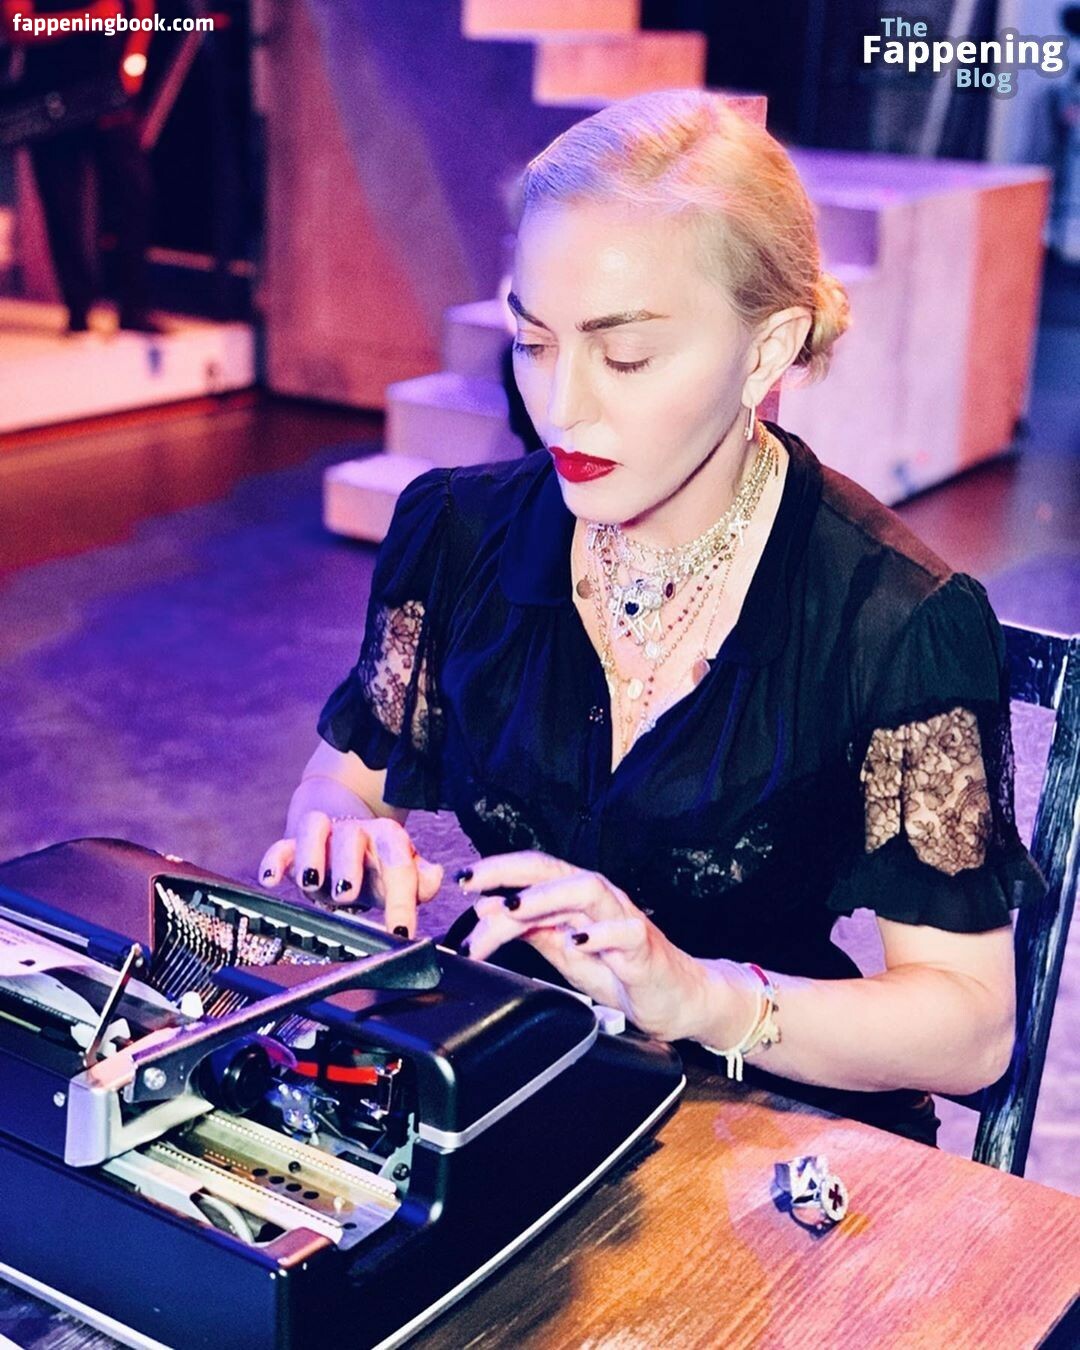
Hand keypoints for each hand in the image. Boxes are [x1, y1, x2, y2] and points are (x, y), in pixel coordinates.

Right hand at [257, 809, 442, 938]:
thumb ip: (420, 880)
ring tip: (310, 883)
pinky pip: (281, 845)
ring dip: (312, 856)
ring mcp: (324, 835)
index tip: (401, 932)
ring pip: (315, 829)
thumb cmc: (375, 863)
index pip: (400, 865)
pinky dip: (275, 860)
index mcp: (388, 840)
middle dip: (349, 866)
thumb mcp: (399, 874)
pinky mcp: (294, 842)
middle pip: (353, 840)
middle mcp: (356, 832)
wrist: (344, 829)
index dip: (402, 900)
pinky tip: (271, 880)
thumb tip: (434, 879)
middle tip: (346, 895)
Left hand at [459, 850, 719, 1042]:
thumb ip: (530, 931)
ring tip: (515, 910)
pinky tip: (577, 941)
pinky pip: (625, 932)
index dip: (498, 871)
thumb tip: (486, 910)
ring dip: (547, 897)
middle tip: (475, 883)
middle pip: (554, 870)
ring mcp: (622, 919)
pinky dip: (599, 934)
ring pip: (587, 890)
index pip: (533, 872)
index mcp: (576, 898)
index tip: (463, 882)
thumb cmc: (621, 971)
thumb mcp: (565, 952)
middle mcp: (599, 899)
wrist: (677, 999)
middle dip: (511, 871)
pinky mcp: (644, 947)